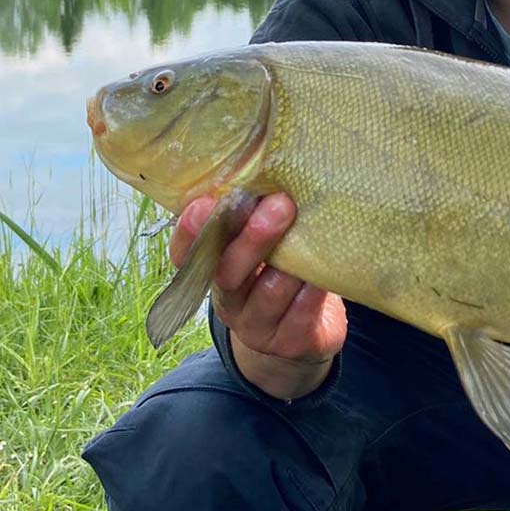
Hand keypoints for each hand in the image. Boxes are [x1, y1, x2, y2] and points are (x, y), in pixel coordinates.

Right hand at [170, 193, 346, 399]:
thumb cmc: (284, 269)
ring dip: (288, 264)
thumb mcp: (266, 244)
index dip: (190, 232)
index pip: (187, 255)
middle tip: (280, 204)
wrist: (307, 331)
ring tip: (307, 237)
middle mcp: (229, 300)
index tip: (203, 203)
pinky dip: (312, 291)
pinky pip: (301, 314)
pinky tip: (322, 274)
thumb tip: (270, 167)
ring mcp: (257, 326)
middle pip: (228, 271)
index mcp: (214, 271)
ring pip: (268, 293)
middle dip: (253, 237)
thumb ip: (257, 215)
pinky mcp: (290, 343)